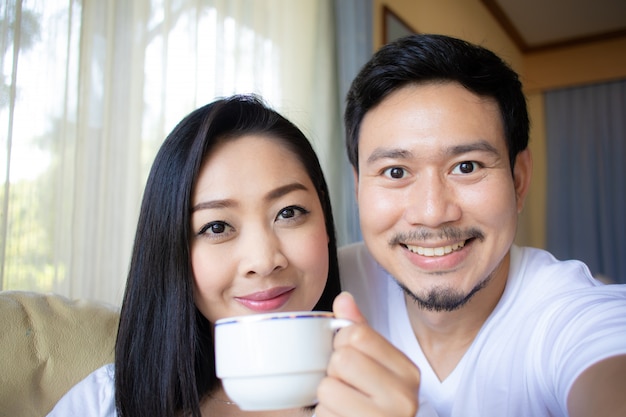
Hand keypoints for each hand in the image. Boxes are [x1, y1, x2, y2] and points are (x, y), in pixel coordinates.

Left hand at [315, 292, 420, 416]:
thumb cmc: (372, 405)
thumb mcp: (373, 366)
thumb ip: (359, 331)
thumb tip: (344, 299)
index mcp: (407, 371)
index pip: (356, 334)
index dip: (341, 344)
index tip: (349, 361)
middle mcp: (404, 397)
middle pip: (342, 359)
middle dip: (334, 373)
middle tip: (346, 388)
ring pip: (328, 388)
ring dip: (326, 400)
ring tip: (343, 407)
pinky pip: (323, 415)